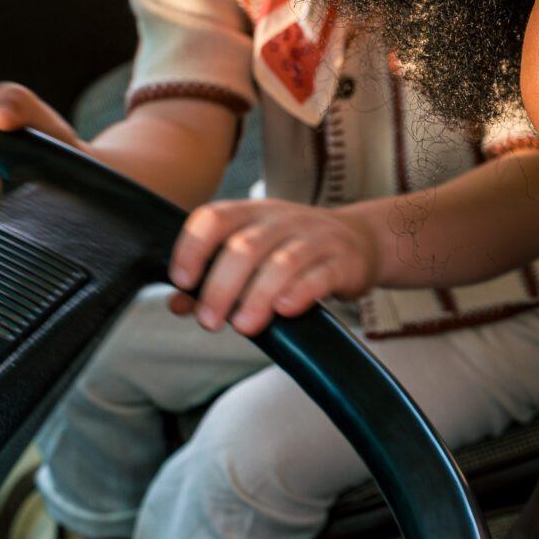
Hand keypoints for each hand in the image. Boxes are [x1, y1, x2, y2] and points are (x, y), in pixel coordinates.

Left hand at [165, 198, 376, 332]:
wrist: (361, 241)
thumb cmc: (296, 251)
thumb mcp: (254, 255)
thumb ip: (213, 278)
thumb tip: (177, 304)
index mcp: (252, 213)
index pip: (214, 218)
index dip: (192, 248)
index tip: (182, 282)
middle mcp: (281, 220)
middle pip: (245, 247)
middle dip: (221, 287)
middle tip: (209, 321)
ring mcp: (315, 238)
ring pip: (281, 263)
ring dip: (256, 296)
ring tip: (243, 326)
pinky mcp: (342, 261)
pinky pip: (319, 275)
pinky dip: (300, 293)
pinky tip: (284, 310)